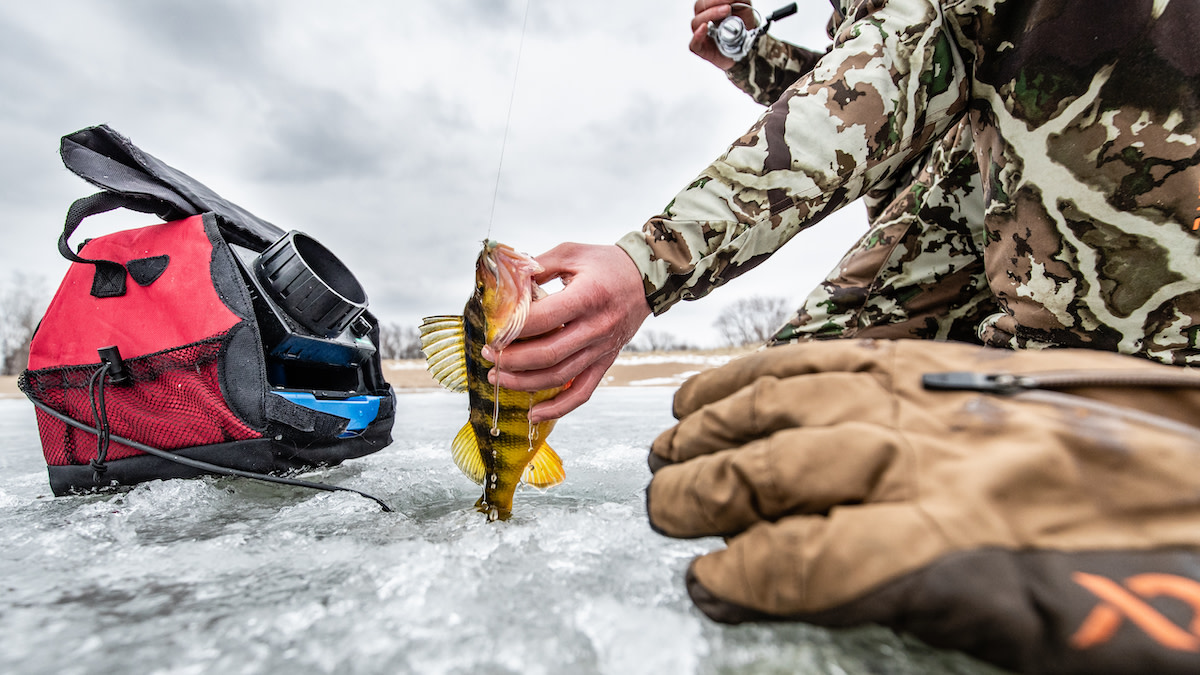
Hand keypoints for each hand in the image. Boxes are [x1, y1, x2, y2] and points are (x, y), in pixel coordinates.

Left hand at [483, 243, 650, 422]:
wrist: (646, 279)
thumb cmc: (606, 264)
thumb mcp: (571, 253)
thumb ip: (538, 266)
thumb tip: (507, 284)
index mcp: (587, 297)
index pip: (543, 320)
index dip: (513, 329)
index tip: (493, 331)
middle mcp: (596, 328)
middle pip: (547, 354)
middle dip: (511, 360)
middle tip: (489, 356)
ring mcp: (602, 349)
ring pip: (559, 377)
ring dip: (524, 383)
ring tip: (499, 378)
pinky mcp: (605, 362)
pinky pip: (582, 393)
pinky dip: (558, 408)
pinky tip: (534, 414)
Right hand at [648, 339, 1199, 673]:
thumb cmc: (1141, 587)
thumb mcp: (1036, 631)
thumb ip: (917, 601)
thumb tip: (806, 586)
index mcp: (964, 542)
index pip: (814, 556)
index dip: (743, 573)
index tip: (705, 583)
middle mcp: (939, 456)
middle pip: (787, 466)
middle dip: (708, 492)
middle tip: (661, 511)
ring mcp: (938, 396)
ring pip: (797, 399)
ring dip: (722, 425)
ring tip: (671, 450)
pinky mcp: (947, 360)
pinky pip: (835, 353)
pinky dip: (767, 368)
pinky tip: (727, 385)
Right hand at [690, 0, 756, 69]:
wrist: (747, 43)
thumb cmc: (742, 24)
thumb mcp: (743, 6)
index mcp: (710, 8)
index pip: (704, 1)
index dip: (714, 0)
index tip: (728, 1)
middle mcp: (704, 20)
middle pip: (699, 9)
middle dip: (713, 7)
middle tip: (728, 8)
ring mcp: (701, 34)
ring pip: (696, 23)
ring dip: (709, 16)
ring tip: (724, 14)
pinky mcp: (702, 49)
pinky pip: (694, 44)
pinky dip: (697, 36)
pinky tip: (704, 28)